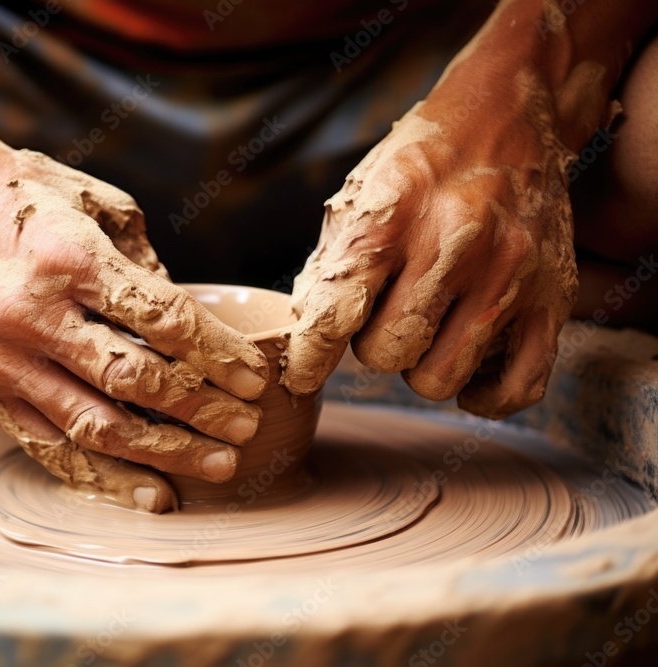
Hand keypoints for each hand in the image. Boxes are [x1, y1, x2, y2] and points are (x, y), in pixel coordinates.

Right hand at [0, 116, 268, 511]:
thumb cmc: (20, 193)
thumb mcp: (94, 204)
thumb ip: (143, 267)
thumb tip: (186, 330)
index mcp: (68, 259)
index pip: (162, 319)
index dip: (217, 355)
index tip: (255, 380)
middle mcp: (29, 315)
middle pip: (134, 380)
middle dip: (201, 411)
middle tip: (245, 428)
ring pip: (94, 425)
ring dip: (163, 453)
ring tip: (215, 466)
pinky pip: (47, 445)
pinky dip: (101, 473)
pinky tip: (148, 490)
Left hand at [283, 82, 577, 418]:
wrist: (507, 115)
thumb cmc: (420, 165)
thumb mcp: (361, 196)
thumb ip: (331, 268)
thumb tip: (308, 344)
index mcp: (393, 214)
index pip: (336, 315)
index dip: (310, 358)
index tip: (302, 375)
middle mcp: (455, 243)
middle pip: (388, 353)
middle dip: (375, 346)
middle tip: (386, 316)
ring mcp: (510, 273)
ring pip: (441, 378)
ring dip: (421, 366)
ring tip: (426, 328)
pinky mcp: (553, 297)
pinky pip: (517, 387)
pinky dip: (483, 396)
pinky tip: (467, 372)